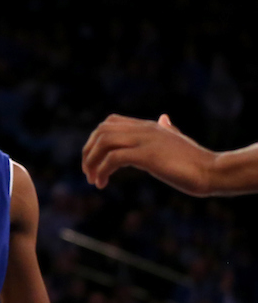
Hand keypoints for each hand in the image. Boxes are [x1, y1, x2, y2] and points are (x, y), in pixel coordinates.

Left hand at [82, 113, 213, 193]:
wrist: (213, 171)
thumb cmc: (196, 161)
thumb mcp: (177, 141)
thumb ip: (167, 129)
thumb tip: (164, 119)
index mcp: (149, 126)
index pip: (110, 122)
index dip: (95, 140)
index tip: (94, 160)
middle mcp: (144, 129)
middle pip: (101, 131)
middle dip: (88, 152)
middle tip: (88, 173)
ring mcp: (146, 141)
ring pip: (103, 142)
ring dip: (92, 162)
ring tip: (93, 180)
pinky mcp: (148, 156)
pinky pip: (113, 158)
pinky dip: (102, 170)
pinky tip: (102, 183)